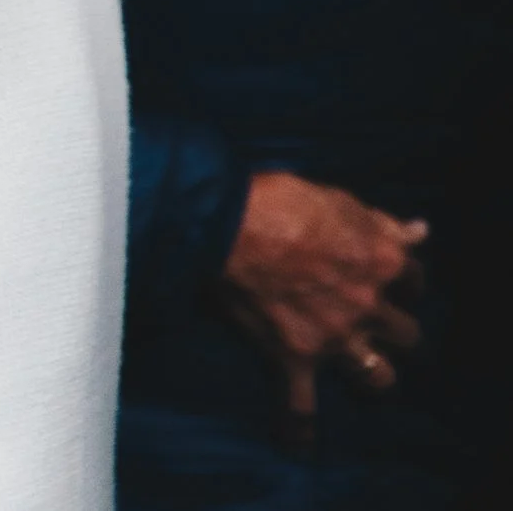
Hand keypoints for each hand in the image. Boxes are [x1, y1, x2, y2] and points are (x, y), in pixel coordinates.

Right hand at [224, 170, 426, 416]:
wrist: (225, 224)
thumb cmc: (278, 201)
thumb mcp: (337, 200)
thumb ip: (381, 223)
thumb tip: (418, 231)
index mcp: (381, 263)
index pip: (413, 278)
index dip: (400, 278)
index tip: (385, 276)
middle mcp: (366, 306)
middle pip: (406, 334)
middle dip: (394, 328)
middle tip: (376, 322)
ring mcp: (333, 336)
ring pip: (377, 375)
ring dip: (374, 375)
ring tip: (364, 372)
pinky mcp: (294, 355)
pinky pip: (301, 404)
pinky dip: (299, 426)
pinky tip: (298, 445)